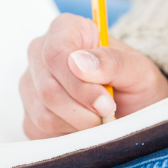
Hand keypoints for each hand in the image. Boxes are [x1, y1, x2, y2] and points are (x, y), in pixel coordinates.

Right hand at [20, 13, 167, 138]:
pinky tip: (86, 128)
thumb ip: (112, 62)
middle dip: (83, 110)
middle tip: (109, 115)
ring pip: (43, 115)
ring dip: (78, 126)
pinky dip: (69, 137)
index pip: (55, 54)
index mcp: (65, 29)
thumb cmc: (134, 80)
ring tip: (102, 120)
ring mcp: (31, 85)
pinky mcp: (30, 115)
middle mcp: (40, 54)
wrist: (134, 104)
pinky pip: (41, 133)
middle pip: (47, 89)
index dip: (78, 84)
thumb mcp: (137, 69)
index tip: (105, 103)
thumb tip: (79, 63)